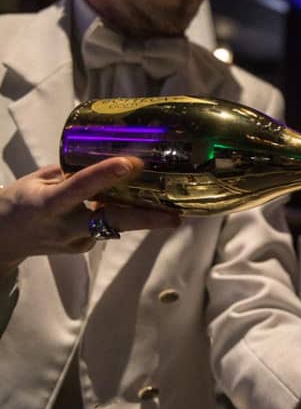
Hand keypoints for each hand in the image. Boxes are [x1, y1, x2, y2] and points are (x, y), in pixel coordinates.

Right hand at [0, 157, 180, 269]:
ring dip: (141, 216)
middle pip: (111, 222)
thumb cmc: (18, 202)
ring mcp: (74, 242)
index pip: (80, 187)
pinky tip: (126, 207)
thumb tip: (109, 159)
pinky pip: (105, 227)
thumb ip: (71, 173)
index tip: (131, 163)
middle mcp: (64, 226)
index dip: (105, 175)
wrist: (0, 240)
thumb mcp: (37, 181)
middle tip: (175, 217)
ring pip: (114, 225)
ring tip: (170, 209)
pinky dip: (116, 215)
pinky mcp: (81, 249)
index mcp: (47, 204)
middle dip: (146, 220)